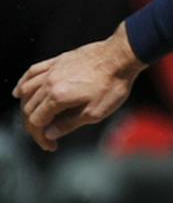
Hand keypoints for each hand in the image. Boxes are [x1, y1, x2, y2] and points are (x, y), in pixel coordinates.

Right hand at [13, 26, 144, 152]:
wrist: (122, 56)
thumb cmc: (113, 85)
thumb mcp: (96, 112)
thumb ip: (70, 124)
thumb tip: (50, 134)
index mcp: (58, 97)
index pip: (36, 121)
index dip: (40, 137)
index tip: (51, 146)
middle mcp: (49, 82)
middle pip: (29, 108)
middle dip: (33, 126)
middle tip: (45, 137)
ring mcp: (52, 70)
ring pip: (27, 90)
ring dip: (26, 107)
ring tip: (35, 119)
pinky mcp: (57, 61)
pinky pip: (32, 72)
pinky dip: (23, 83)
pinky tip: (20, 92)